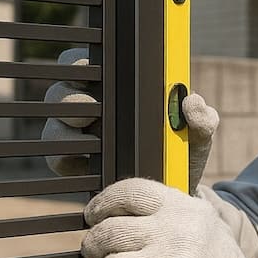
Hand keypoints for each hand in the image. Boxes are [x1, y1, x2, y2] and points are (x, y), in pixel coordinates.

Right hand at [41, 48, 218, 194]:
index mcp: (119, 88)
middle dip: (69, 97)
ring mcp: (78, 136)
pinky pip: (56, 159)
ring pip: (54, 124)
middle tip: (87, 112)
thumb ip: (203, 118)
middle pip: (62, 91)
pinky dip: (64, 159)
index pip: (88, 63)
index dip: (81, 63)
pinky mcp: (74, 165)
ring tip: (87, 140)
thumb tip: (192, 102)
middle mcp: (93, 108)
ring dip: (64, 130)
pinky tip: (83, 165)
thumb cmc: (184, 153)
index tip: (93, 75)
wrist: (175, 193)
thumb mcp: (198, 135)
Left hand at [81, 177, 257, 257]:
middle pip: (108, 232)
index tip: (94, 215)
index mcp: (183, 210)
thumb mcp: (207, 224)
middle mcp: (173, 234)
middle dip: (94, 247)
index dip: (103, 203)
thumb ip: (173, 209)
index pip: (130, 192)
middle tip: (98, 257)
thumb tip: (127, 202)